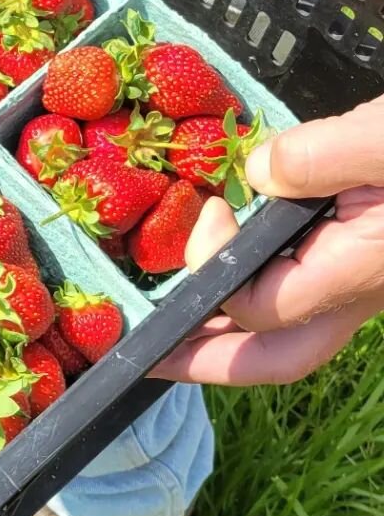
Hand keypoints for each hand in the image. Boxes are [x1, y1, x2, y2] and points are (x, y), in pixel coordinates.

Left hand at [153, 95, 383, 384]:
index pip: (263, 308)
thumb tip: (258, 174)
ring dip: (238, 326)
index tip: (210, 210)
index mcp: (365, 269)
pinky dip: (267, 286)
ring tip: (186, 308)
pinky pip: (312, 290)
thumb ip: (325, 153)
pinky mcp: (372, 255)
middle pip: (284, 355)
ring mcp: (372, 277)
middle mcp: (366, 286)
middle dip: (214, 362)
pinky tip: (243, 255)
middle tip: (153, 356)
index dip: (211, 274)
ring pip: (299, 329)